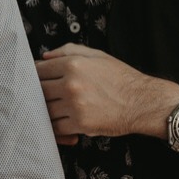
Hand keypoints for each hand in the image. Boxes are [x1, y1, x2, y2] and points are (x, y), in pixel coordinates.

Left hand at [35, 43, 171, 144]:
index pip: (40, 70)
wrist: (142, 102)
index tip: (38, 80)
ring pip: (46, 109)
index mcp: (73, 64)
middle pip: (39, 91)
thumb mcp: (97, 55)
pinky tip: (62, 122)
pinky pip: (56, 127)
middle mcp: (71, 84)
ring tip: (55, 109)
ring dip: (47, 110)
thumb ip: (68, 51)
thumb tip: (44, 57)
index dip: (36, 76)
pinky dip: (57, 126)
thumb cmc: (121, 77)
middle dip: (40, 93)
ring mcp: (74, 105)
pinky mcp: (80, 124)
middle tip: (45, 96)